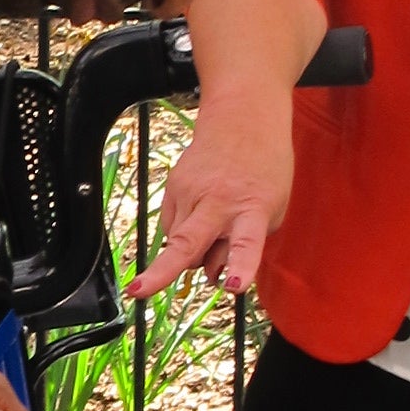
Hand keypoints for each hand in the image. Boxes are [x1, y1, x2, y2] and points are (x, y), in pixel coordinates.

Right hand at [128, 90, 295, 301]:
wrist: (242, 119)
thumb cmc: (263, 170)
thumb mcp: (271, 210)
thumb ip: (243, 244)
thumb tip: (208, 274)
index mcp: (251, 209)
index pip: (246, 243)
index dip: (240, 265)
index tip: (233, 285)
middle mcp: (218, 202)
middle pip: (187, 242)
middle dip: (162, 271)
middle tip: (138, 291)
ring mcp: (190, 193)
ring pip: (178, 244)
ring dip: (190, 252)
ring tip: (213, 230)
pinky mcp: (171, 187)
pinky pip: (171, 228)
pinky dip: (183, 233)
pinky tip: (200, 215)